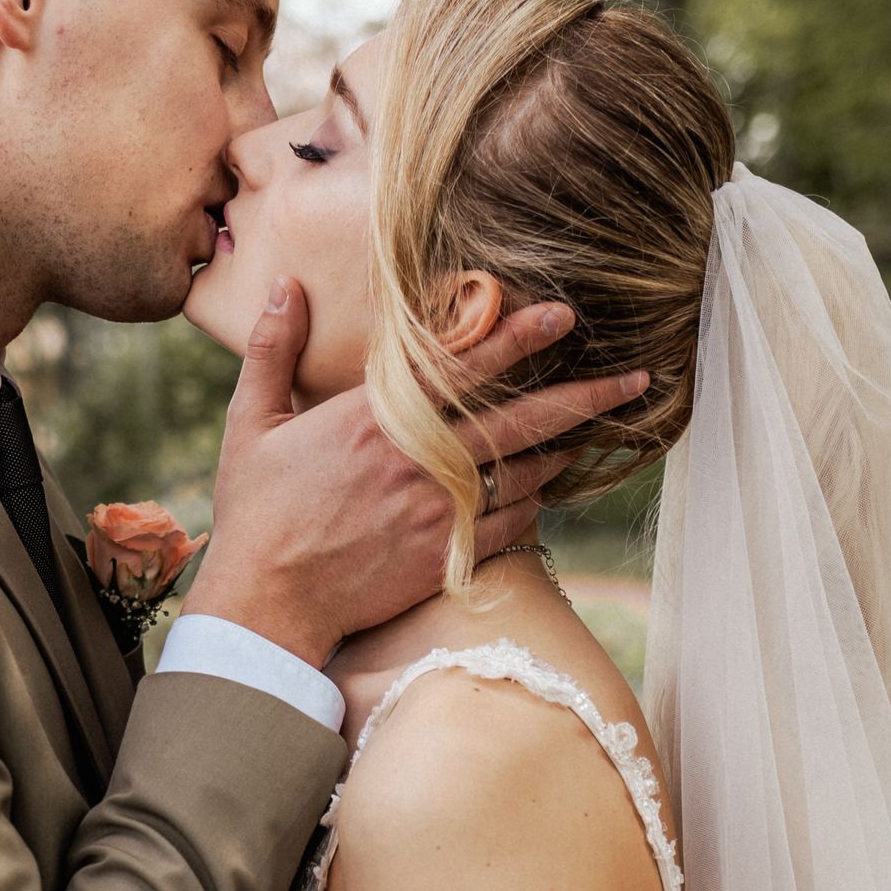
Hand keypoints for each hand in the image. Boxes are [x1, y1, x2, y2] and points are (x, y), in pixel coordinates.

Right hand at [182, 281, 647, 670]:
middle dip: (587, 396)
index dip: (520, 336)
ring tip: (601, 428)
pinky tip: (548, 487)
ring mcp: (441, 512)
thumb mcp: (253, 423)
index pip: (464, 366)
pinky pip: (514, 524)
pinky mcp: (450, 556)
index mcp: (377, 418)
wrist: (269, 604)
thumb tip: (286, 286)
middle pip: (523, 419)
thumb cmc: (257, 513)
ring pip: (527, 473)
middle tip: (638, 378)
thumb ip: (274, 350)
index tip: (566, 315)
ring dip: (567, 449)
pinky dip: (536, 501)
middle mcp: (421, 461)